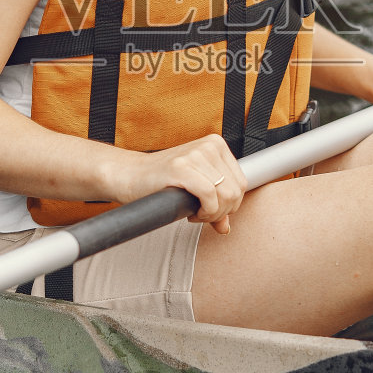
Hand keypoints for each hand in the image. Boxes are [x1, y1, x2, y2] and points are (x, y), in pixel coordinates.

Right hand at [110, 133, 245, 233]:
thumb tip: (226, 228)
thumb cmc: (162, 182)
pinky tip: (191, 213)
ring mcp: (195, 154)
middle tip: (202, 215)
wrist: (131, 176)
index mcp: (216, 144)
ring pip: (225, 195)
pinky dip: (205, 213)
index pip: (241, 183)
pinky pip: (210, 197)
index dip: (230, 205)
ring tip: (194, 213)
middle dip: (222, 212)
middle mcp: (209, 146)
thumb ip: (215, 205)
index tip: (211, 210)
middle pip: (236, 191)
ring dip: (212, 214)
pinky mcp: (181, 167)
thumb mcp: (196, 189)